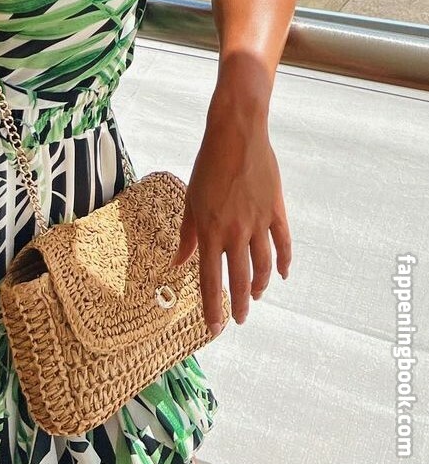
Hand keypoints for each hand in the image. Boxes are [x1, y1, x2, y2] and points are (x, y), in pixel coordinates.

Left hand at [171, 107, 290, 334]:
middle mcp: (236, 231)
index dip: (212, 307)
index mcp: (210, 230)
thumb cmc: (208, 164)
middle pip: (240, 279)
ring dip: (260, 286)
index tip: (215, 328)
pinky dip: (285, 262)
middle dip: (239, 304)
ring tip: (255, 298)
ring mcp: (259, 222)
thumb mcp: (190, 199)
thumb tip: (178, 262)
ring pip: (263, 265)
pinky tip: (282, 275)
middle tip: (238, 320)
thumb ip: (187, 234)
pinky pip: (284, 243)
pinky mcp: (276, 210)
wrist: (236, 134)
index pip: (210, 278)